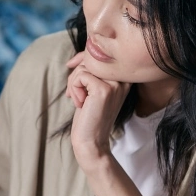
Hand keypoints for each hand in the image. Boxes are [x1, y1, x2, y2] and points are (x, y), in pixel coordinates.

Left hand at [67, 54, 130, 170]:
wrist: (91, 141)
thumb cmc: (88, 116)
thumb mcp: (91, 90)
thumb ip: (91, 72)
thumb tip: (76, 58)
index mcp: (124, 78)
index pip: (101, 54)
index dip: (82, 58)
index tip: (70, 66)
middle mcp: (124, 79)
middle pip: (92, 58)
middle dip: (76, 74)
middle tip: (74, 93)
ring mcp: (115, 84)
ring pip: (85, 66)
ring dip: (73, 82)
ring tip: (78, 100)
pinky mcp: (104, 90)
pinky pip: (81, 76)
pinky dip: (74, 88)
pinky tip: (79, 103)